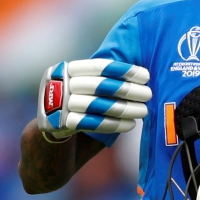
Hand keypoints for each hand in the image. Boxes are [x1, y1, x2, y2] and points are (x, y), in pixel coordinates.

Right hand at [37, 59, 151, 139]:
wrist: (49, 133)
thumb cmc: (77, 105)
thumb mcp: (83, 86)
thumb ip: (103, 80)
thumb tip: (139, 77)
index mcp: (67, 69)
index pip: (100, 66)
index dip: (124, 70)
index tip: (146, 75)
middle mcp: (60, 84)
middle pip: (100, 85)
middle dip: (128, 90)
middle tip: (149, 94)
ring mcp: (58, 104)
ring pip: (98, 105)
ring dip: (125, 108)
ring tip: (144, 111)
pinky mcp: (61, 123)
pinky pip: (92, 123)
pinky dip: (114, 124)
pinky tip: (131, 125)